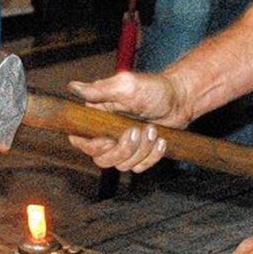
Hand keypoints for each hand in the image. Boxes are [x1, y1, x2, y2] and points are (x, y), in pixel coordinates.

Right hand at [66, 68, 190, 172]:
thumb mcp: (126, 85)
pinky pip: (138, 168)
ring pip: (121, 165)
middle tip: (137, 131)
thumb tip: (72, 87)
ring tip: (152, 130)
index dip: (91, 146)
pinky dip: (151, 157)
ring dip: (141, 150)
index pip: (80, 140)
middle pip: (101, 158)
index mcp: (97, 116)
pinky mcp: (138, 154)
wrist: (180, 99)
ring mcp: (123, 145)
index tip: (108, 139)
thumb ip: (99, 89)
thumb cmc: (154, 88)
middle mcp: (106, 133)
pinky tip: (160, 140)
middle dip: (122, 149)